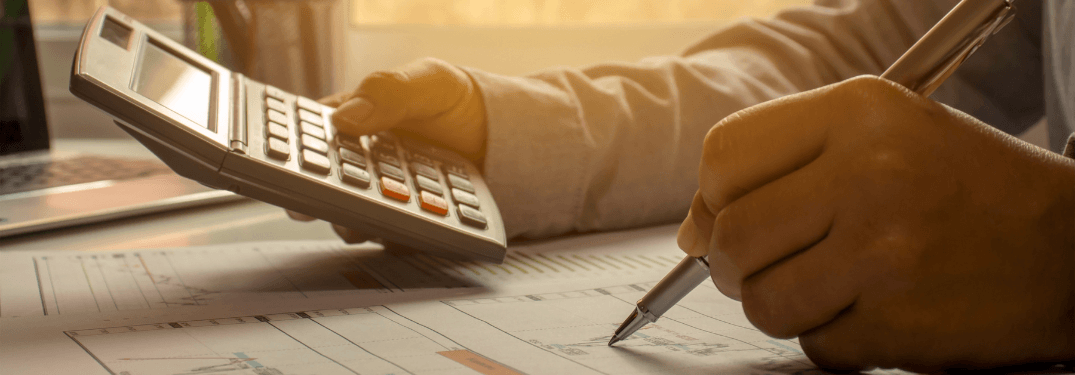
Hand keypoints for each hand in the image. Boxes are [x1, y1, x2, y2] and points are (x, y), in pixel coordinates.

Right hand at [286, 57, 486, 242]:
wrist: (501, 136)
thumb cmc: (457, 102)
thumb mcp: (428, 81)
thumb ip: (389, 91)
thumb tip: (344, 119)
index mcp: (353, 124)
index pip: (309, 140)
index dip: (290, 155)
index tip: (287, 167)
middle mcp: (359, 164)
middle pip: (323, 187)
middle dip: (317, 199)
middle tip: (321, 202)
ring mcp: (381, 197)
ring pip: (352, 218)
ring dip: (354, 223)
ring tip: (368, 221)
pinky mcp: (405, 224)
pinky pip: (391, 237)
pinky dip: (393, 237)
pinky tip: (406, 231)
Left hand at [676, 76, 1074, 370]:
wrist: (1073, 250)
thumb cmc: (968, 188)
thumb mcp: (884, 137)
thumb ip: (784, 165)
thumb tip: (691, 230)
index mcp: (861, 113)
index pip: (725, 155)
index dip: (712, 196)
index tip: (726, 215)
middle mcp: (870, 174)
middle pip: (732, 234)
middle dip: (733, 263)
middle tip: (761, 266)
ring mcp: (884, 252)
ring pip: (762, 299)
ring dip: (778, 305)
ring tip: (822, 288)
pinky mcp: (899, 322)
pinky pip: (814, 345)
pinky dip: (830, 338)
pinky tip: (869, 312)